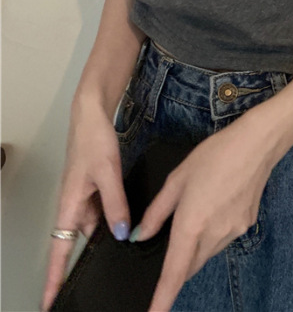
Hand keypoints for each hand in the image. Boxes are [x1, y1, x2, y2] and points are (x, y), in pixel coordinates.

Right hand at [41, 100, 131, 311]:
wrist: (92, 116)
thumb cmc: (92, 141)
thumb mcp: (109, 174)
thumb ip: (116, 205)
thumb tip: (122, 233)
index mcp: (68, 206)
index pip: (58, 251)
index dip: (55, 277)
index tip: (49, 302)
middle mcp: (73, 205)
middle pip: (77, 241)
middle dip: (84, 258)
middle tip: (99, 277)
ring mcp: (83, 196)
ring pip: (94, 224)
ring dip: (104, 232)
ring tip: (121, 241)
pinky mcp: (93, 188)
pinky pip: (101, 210)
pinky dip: (112, 216)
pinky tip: (126, 219)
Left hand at [134, 112, 275, 311]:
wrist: (257, 144)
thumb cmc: (214, 155)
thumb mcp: (177, 178)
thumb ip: (157, 212)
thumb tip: (141, 236)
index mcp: (192, 224)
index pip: (174, 273)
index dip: (162, 299)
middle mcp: (214, 235)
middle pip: (191, 266)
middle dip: (178, 265)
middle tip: (171, 241)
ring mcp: (234, 232)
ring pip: (207, 253)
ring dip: (196, 246)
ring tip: (198, 211)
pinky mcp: (247, 224)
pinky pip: (223, 239)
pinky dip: (213, 233)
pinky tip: (216, 204)